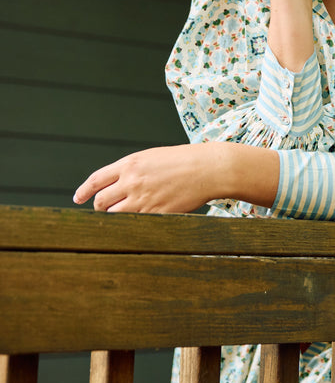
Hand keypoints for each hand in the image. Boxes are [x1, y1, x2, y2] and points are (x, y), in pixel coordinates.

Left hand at [73, 145, 213, 213]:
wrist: (207, 169)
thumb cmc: (182, 160)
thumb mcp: (151, 157)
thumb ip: (131, 169)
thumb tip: (114, 184)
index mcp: (130, 164)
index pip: (96, 180)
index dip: (84, 191)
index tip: (78, 198)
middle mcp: (132, 182)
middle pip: (102, 202)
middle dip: (100, 208)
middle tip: (105, 209)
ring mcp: (143, 200)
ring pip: (115, 216)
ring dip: (115, 218)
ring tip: (124, 215)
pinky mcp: (156, 214)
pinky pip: (136, 224)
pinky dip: (134, 224)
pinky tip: (141, 222)